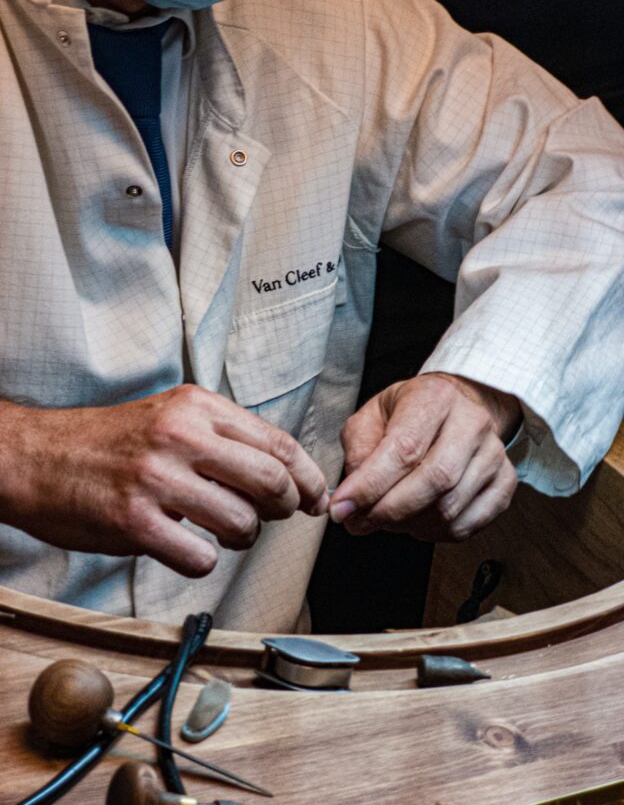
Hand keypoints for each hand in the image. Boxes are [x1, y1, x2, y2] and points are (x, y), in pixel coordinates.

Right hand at [0, 386, 326, 575]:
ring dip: (244, 539)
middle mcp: (181, 436)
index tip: (315, 499)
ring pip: (242, 523)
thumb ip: (225, 437)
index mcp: (197, 407)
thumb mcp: (171, 416)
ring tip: (224, 533)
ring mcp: (157, 479)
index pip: (279, 443)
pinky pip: (200, 558)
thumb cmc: (111, 442)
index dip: (309, 477)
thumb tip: (285, 474)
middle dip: (286, 508)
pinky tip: (186, 547)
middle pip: (271, 481)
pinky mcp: (134, 522)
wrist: (37, 457)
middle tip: (276, 517)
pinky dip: (203, 561)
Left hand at [329, 373, 519, 541]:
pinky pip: (467, 524)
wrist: (455, 406)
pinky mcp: (505, 482)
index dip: (370, 486)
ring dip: (409, 524)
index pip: (404, 449)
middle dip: (389, 510)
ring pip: (450, 508)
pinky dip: (434, 533)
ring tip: (385, 517)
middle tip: (360, 522)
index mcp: (435, 397)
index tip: (342, 508)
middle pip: (434, 481)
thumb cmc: (410, 413)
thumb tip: (354, 495)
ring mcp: (493, 453)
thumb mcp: (372, 415)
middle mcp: (472, 422)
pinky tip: (416, 521)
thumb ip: (358, 450)